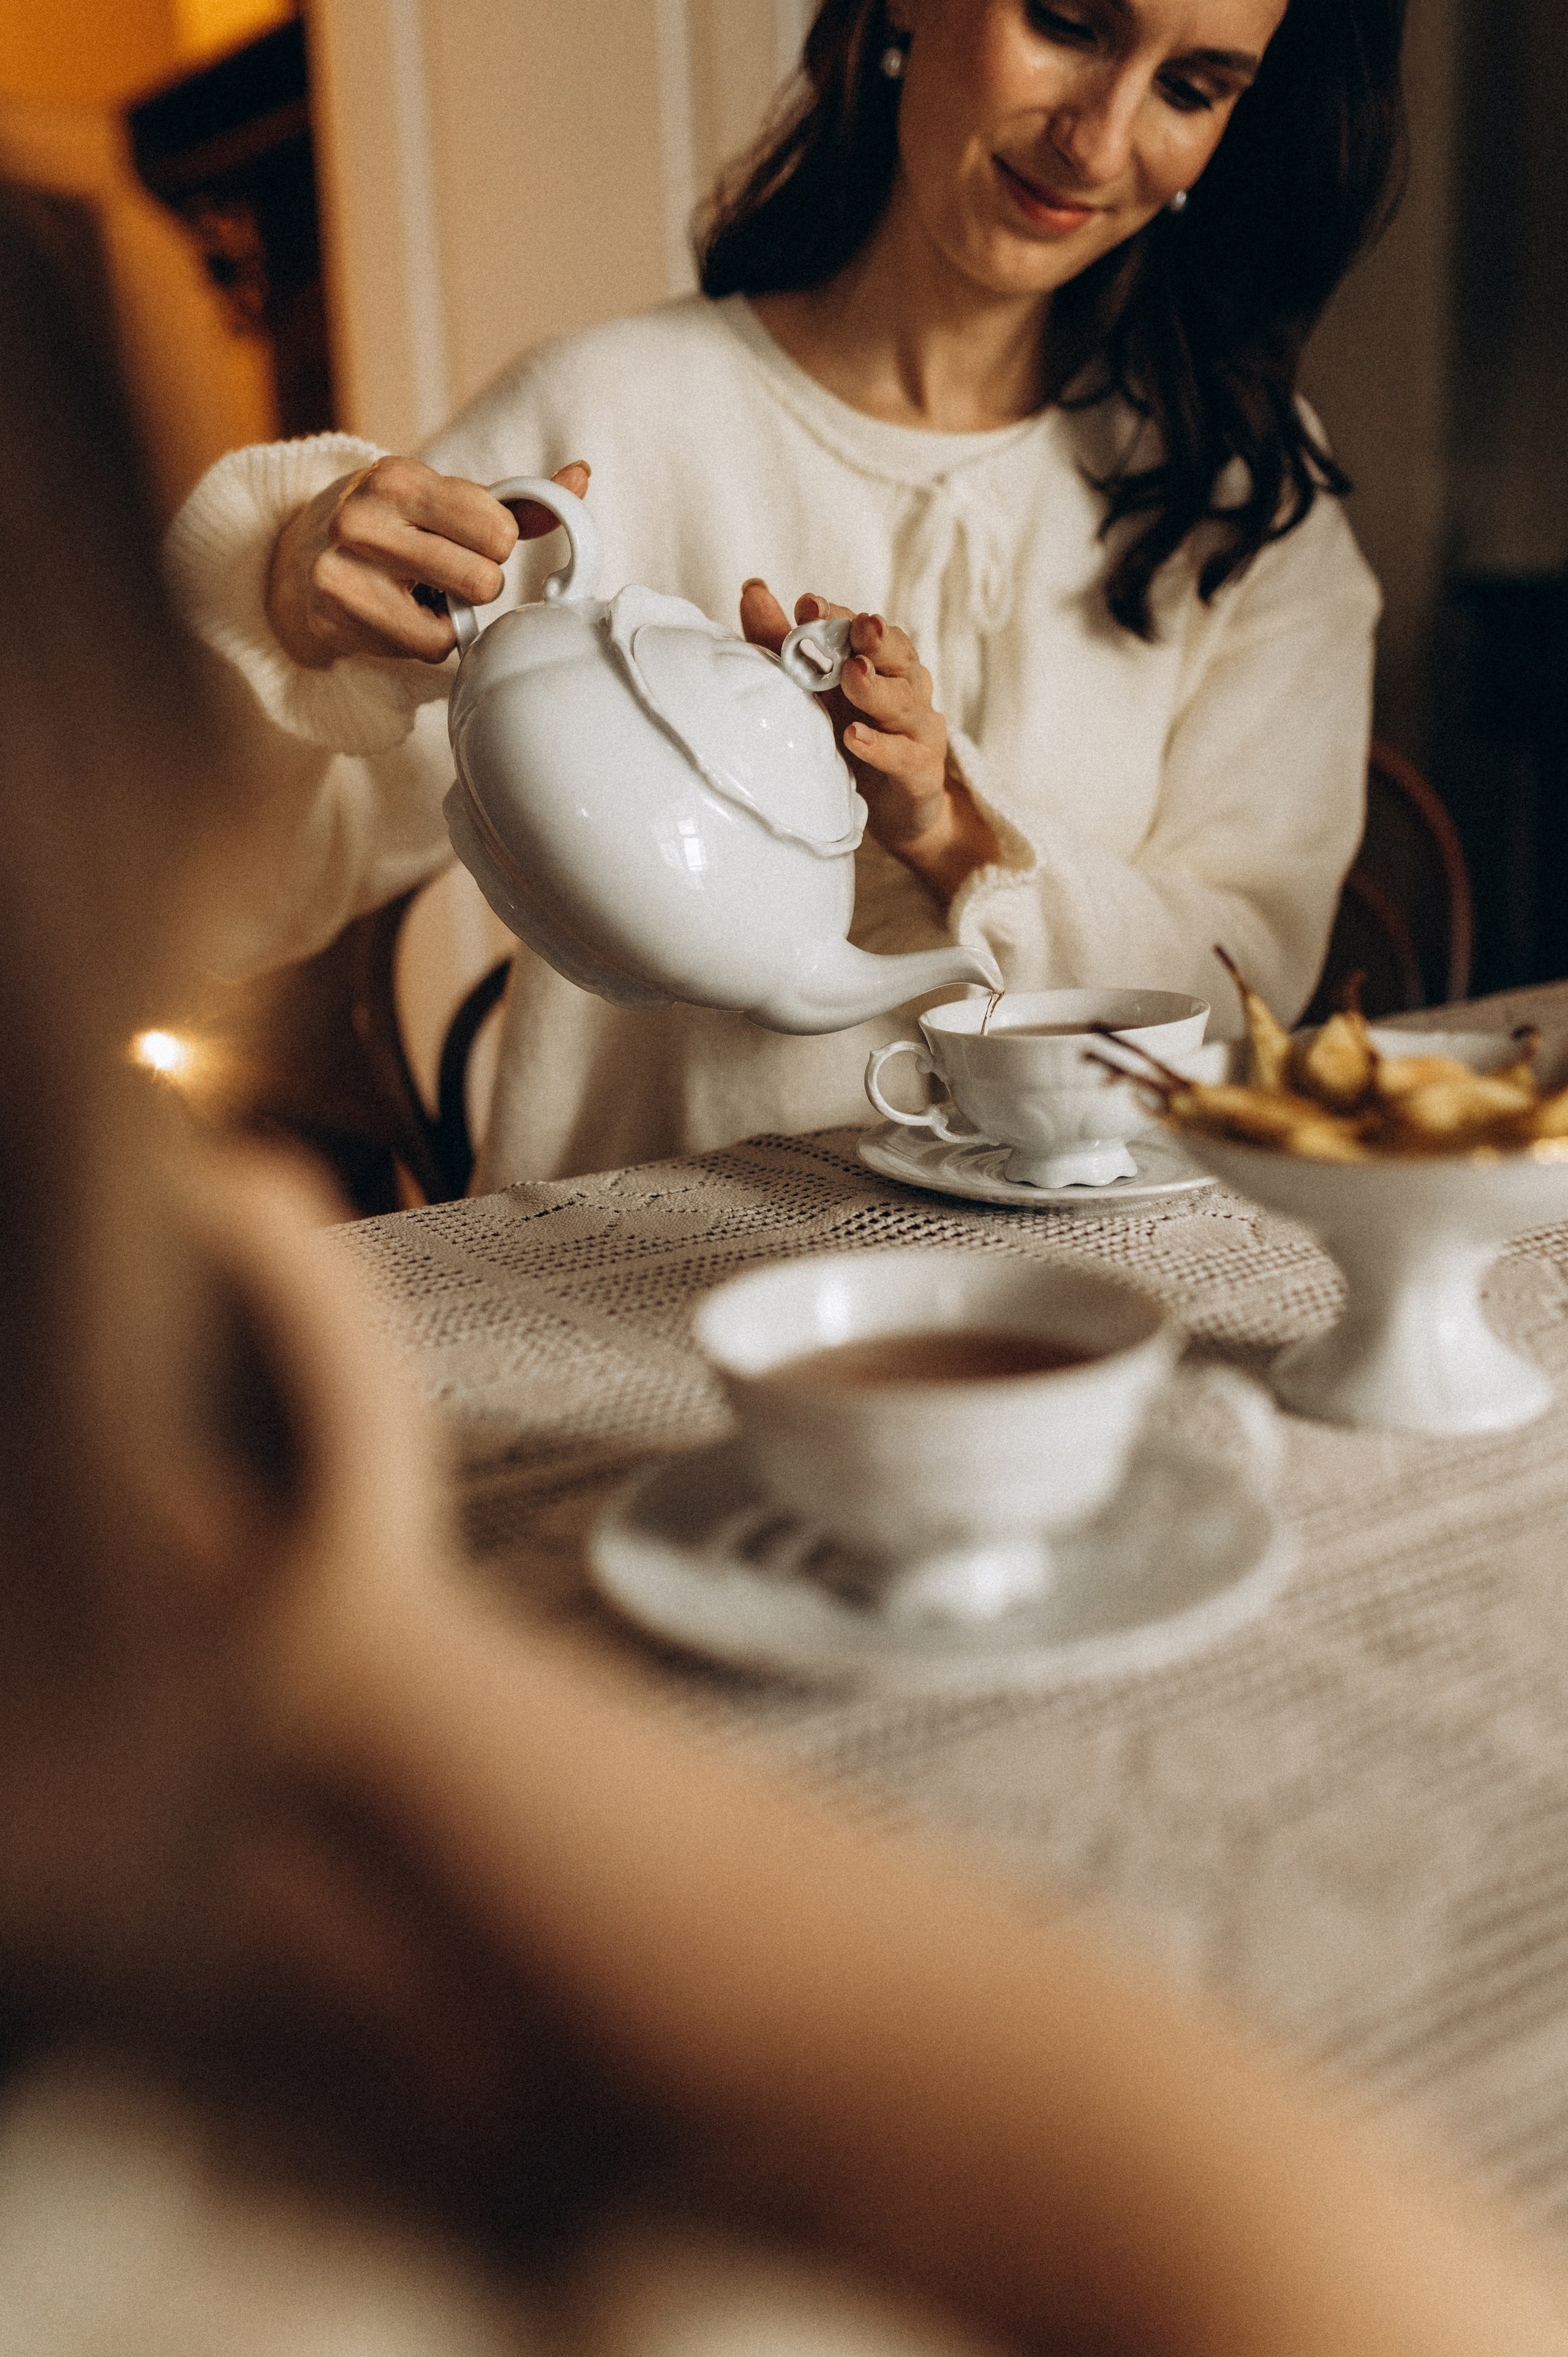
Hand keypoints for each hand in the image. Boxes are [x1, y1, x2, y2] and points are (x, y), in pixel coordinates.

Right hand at [267, 457, 591, 667]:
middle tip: (444, 573)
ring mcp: (345, 569)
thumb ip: (516, 502)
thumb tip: (580, 477)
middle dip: (478, 583)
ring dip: (452, 616)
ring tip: (420, 592)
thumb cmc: (390, 527)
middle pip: (484, 578)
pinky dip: (426, 640)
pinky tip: (398, 615)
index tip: (468, 541)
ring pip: (456, 621)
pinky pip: (428, 648)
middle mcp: (365, 518)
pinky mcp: (339, 616)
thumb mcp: (444, 502)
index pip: (499, 528)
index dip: (497, 544)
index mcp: (399, 477)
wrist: (297, 561)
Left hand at [740, 581, 998, 907]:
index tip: (809, 604)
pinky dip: (881, 747)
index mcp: (881, 663)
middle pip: (897, 656)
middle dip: (876, 639)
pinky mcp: (921, 771)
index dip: (840, 617)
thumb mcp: (815, 693)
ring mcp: (917, 729)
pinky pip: (905, 756)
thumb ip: (784, 645)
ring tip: (852, 675)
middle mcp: (905, 688)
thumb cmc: (850, 741)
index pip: (864, 631)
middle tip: (857, 627)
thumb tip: (753, 589)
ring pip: (903, 702)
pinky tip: (855, 737)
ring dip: (877, 688)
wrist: (891, 811)